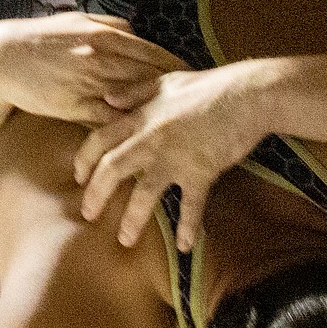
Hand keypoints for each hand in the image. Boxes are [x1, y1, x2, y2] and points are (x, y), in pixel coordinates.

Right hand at [0, 12, 187, 127]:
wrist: (1, 61)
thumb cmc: (40, 40)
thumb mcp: (77, 21)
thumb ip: (108, 25)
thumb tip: (134, 32)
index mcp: (104, 34)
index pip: (152, 52)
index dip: (177, 66)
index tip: (195, 76)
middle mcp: (102, 56)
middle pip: (151, 75)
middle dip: (177, 89)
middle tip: (198, 101)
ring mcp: (89, 82)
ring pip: (134, 97)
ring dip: (158, 109)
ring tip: (182, 120)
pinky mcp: (75, 106)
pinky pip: (110, 118)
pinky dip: (129, 125)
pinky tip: (146, 134)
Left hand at [73, 61, 272, 251]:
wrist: (248, 94)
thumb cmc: (209, 86)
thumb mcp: (166, 81)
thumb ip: (135, 91)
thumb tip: (107, 99)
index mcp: (142, 117)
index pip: (100, 140)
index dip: (84, 160)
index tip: (78, 178)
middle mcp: (151, 139)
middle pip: (112, 170)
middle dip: (96, 195)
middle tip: (88, 216)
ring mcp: (175, 157)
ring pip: (144, 194)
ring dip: (132, 220)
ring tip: (125, 240)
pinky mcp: (201, 171)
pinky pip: (191, 206)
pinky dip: (188, 227)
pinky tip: (186, 247)